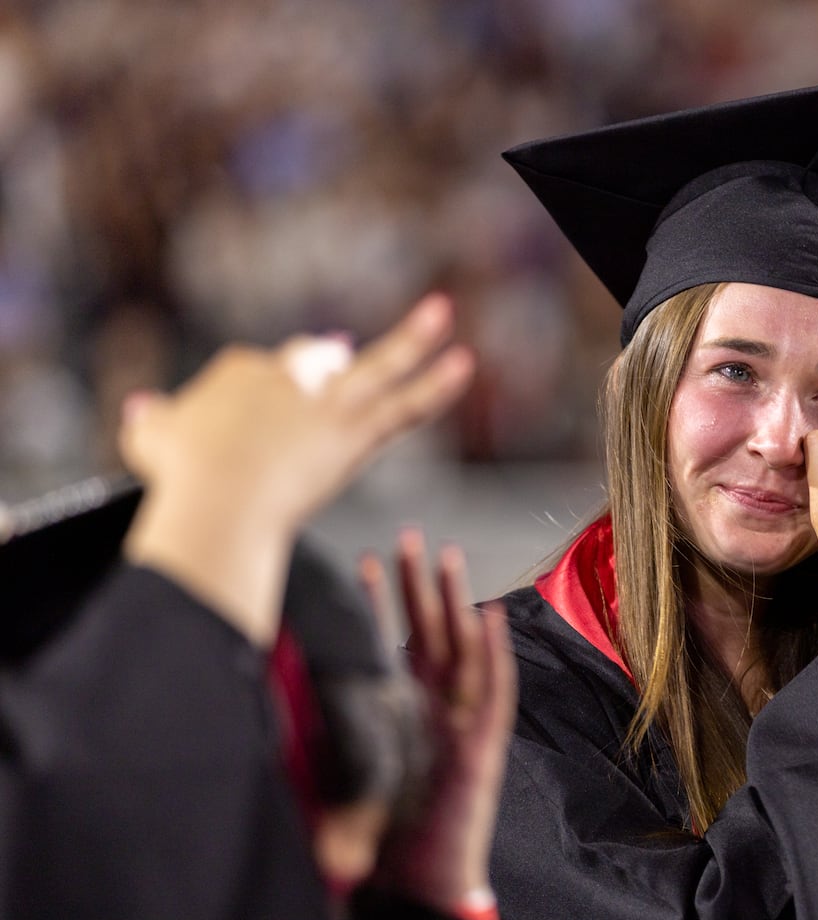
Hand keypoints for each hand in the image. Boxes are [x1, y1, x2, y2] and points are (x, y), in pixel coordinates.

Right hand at [121, 295, 471, 643]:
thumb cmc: (182, 481)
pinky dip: (436, 385)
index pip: (263, 377)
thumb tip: (144, 406)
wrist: (217, 500)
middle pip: (315, 362)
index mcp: (238, 372)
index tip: (245, 444)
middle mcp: (288, 377)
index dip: (262, 411)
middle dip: (322, 365)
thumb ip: (152, 422)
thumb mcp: (151, 442)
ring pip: (379, 367)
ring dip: (415, 338)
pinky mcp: (356, 432)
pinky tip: (463, 363)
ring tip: (443, 311)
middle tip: (337, 357)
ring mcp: (327, 403)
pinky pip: (405, 405)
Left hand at [362, 530, 515, 919]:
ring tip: (446, 560)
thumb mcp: (345, 769)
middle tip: (410, 538)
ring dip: (456, 605)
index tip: (363, 562)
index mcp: (406, 711)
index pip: (394, 643)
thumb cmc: (386, 835)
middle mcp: (438, 709)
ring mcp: (465, 723)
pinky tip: (488, 619)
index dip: (380, 604)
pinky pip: (495, 691)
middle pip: (432, 634)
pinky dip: (495, 655)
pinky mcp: (485, 745)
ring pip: (464, 650)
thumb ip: (329, 732)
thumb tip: (284, 689)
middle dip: (420, 586)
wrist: (420, 883)